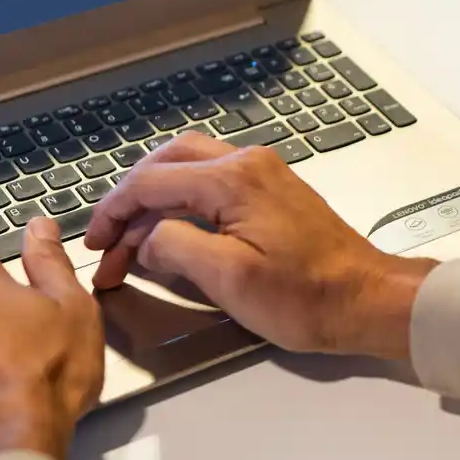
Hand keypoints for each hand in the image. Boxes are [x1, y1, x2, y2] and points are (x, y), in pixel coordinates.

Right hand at [83, 134, 434, 358]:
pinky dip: (182, 202)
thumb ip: (176, 247)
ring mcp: (263, 174)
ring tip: (131, 241)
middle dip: (129, 198)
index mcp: (233, 179)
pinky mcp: (272, 192)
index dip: (113, 212)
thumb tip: (146, 237)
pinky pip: (212, 183)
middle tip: (106, 238)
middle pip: (167, 162)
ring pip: (189, 168)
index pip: (151, 182)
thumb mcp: (228, 278)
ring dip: (154, 199)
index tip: (94, 245)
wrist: (365, 298)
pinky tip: (171, 233)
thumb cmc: (306, 296)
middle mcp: (247, 164)